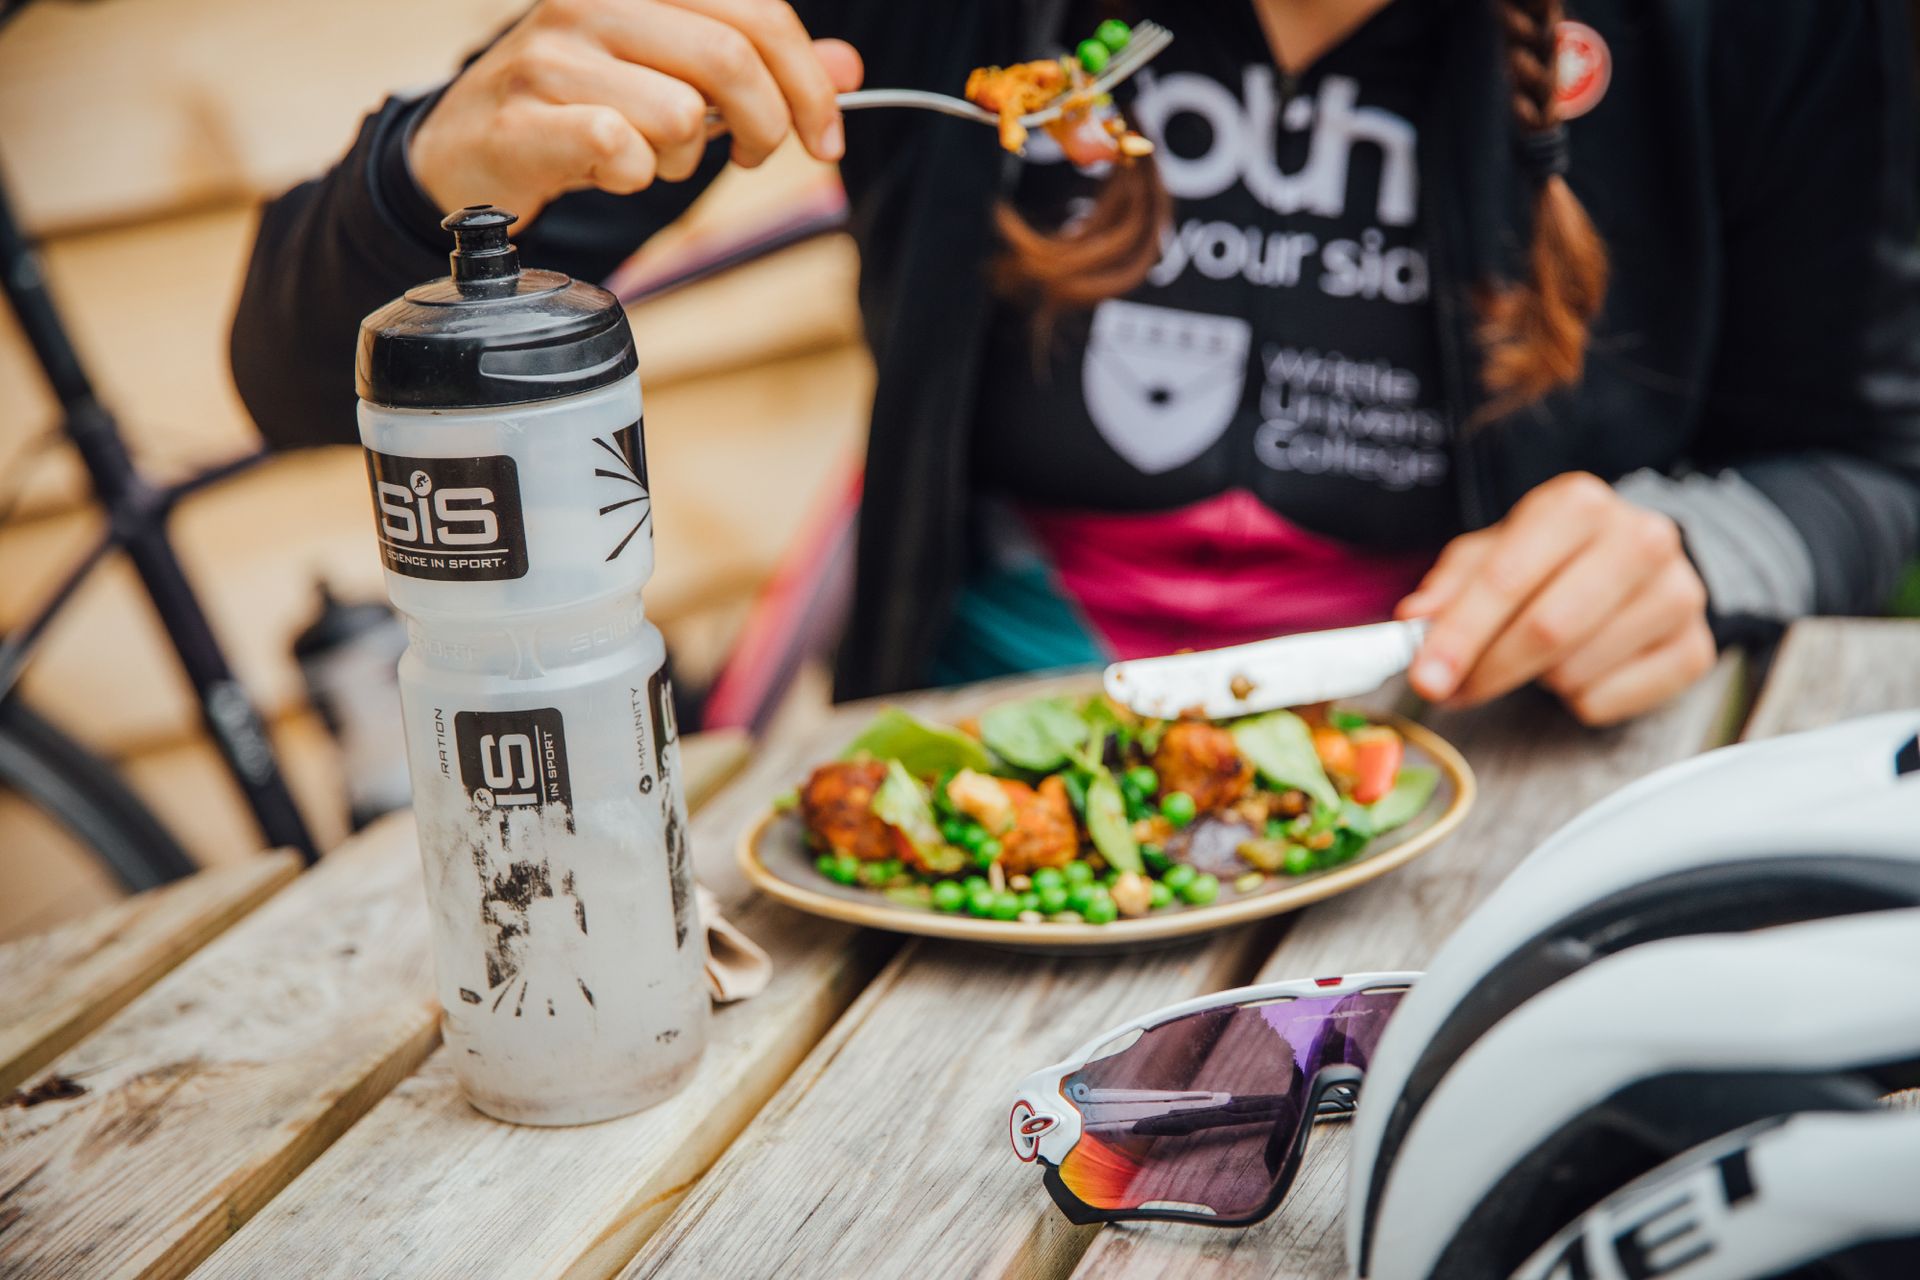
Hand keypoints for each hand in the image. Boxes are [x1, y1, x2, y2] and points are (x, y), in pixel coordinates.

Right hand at [409, 0, 863, 221]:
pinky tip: (615, 171)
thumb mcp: (677, 73)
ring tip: (658, 158)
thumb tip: (847, 67)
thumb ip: (760, 67)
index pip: (756, 11)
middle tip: (757, 155)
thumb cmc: (583, 105)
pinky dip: (636, 176)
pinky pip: (621, 150)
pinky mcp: (523, 115)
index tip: (827, 138)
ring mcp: (551, 53)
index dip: (809, 80)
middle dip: (767, 125)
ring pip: (678, 113)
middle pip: (730, 58)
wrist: (471, 148)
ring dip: (686, 158)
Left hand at [1396, 472, 1715, 726]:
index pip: (1508, 578)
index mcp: (1578, 505)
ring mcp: (1677, 594)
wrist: (1637, 562)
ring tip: (1536, 656)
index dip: (1460, 635)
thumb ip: (1450, 587)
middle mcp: (1639, 539)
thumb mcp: (1492, 554)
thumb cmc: (1550, 559)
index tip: (1425, 678)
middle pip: (1547, 629)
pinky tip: (1581, 666)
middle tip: (1454, 690)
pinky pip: (1606, 701)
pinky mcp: (1693, 648)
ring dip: (1534, 680)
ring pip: (1574, 671)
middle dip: (1488, 669)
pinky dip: (1574, 700)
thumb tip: (1415, 622)